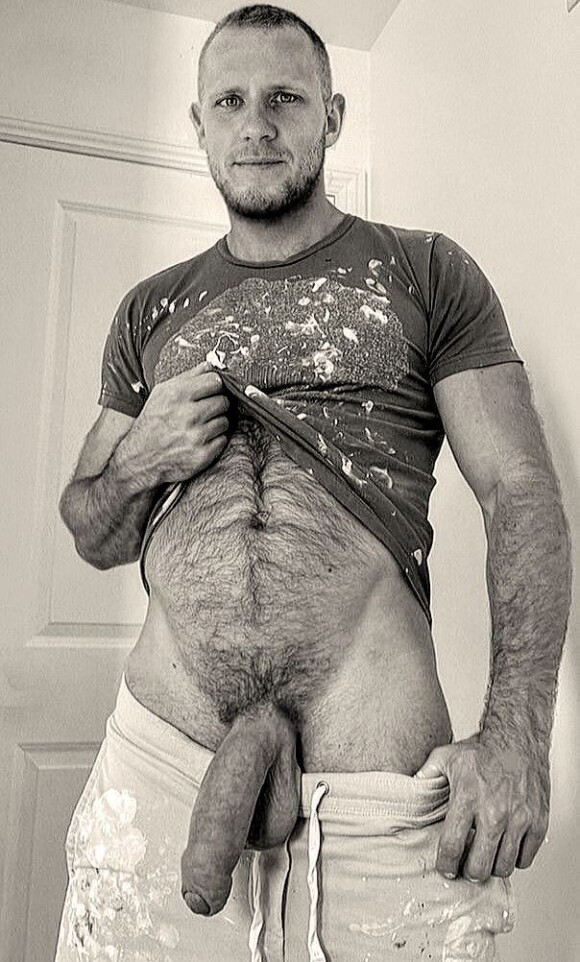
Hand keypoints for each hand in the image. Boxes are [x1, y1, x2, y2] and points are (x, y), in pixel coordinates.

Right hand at [118, 361, 230, 485]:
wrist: (139, 458)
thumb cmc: (152, 424)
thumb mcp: (162, 394)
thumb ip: (188, 377)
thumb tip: (210, 364)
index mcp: (177, 395)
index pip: (215, 381)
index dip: (215, 386)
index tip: (211, 391)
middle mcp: (188, 415)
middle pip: (223, 401)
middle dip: (216, 405)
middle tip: (205, 411)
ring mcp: (196, 436)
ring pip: (225, 421)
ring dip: (216, 423)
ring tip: (200, 426)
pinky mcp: (202, 455)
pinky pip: (222, 440)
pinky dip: (215, 440)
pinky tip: (200, 440)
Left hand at [414, 734, 549, 882]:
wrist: (519, 739)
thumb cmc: (484, 750)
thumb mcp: (446, 757)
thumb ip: (426, 775)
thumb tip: (410, 789)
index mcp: (468, 798)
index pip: (452, 846)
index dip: (446, 864)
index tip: (446, 867)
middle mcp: (494, 812)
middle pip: (479, 866)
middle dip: (469, 872)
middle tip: (466, 866)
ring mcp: (519, 819)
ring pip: (503, 867)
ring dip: (492, 866)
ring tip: (486, 856)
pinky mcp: (539, 823)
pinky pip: (525, 858)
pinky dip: (515, 858)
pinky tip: (506, 846)